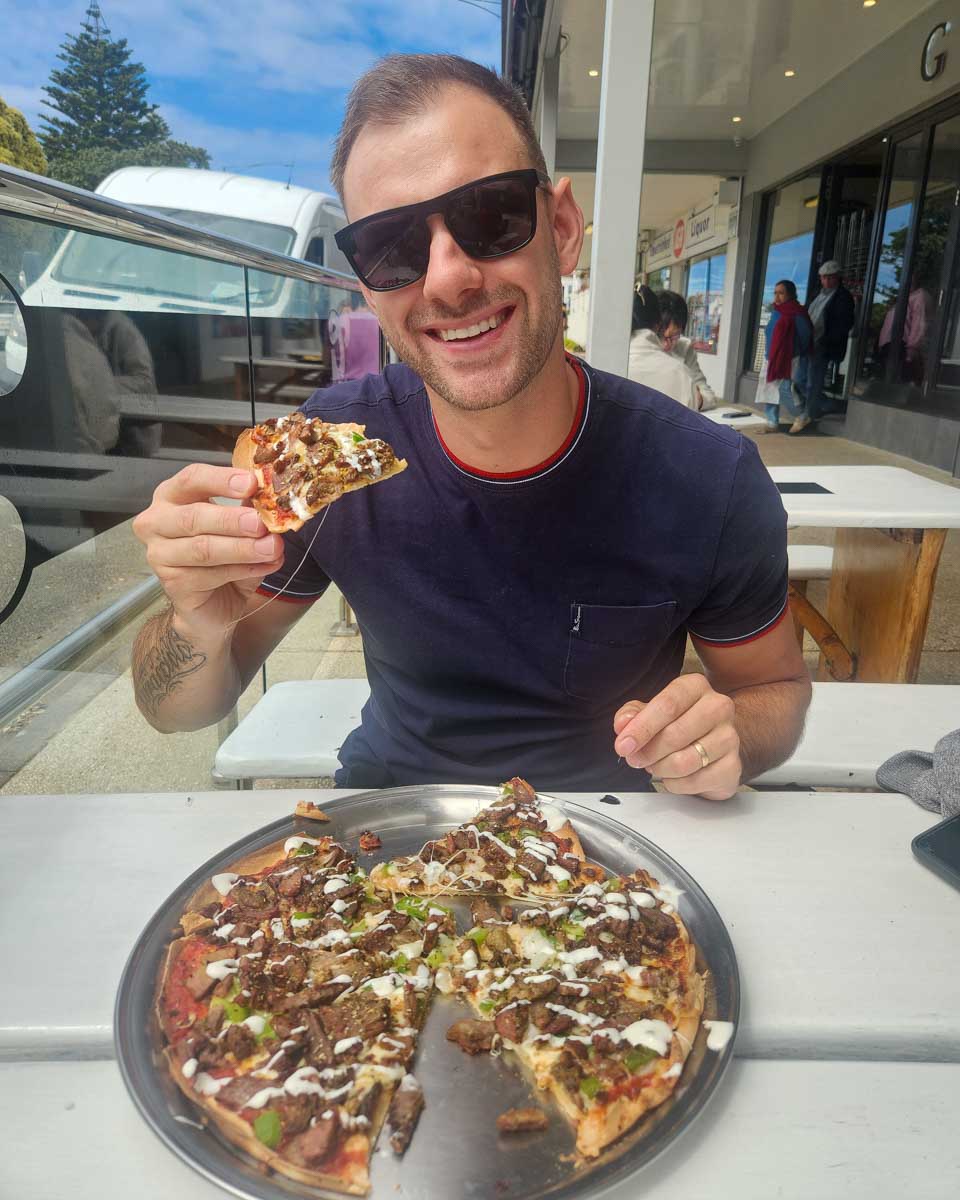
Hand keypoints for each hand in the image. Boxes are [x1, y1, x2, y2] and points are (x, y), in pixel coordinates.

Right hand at [132, 465, 284, 637]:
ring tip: (272, 547)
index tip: (251, 483)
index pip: (191, 479)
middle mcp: (157, 521)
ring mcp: (159, 554)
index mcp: (172, 496)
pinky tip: (265, 566)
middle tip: (261, 523)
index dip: (221, 480)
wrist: (213, 604)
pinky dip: (243, 570)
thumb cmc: (222, 557)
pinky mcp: (171, 583)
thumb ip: (250, 509)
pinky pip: (209, 575)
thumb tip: (272, 495)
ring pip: (203, 549)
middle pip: (193, 516)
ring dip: (242, 548)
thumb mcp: (240, 527)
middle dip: (232, 520)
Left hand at [613, 674, 741, 800]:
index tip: (624, 744)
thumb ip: (633, 715)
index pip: (667, 705)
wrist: (715, 742)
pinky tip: (673, 776)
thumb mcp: (652, 712)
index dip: (642, 728)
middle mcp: (718, 707)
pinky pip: (695, 781)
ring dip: (661, 768)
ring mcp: (729, 737)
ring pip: (685, 761)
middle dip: (648, 752)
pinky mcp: (733, 765)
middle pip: (675, 734)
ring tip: (655, 765)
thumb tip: (623, 724)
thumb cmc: (680, 723)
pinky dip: (676, 783)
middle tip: (635, 759)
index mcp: (695, 686)